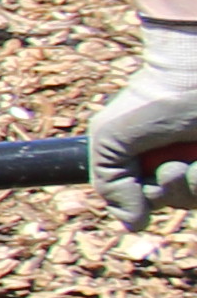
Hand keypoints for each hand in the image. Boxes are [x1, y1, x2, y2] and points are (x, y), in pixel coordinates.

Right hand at [97, 26, 196, 226]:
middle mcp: (183, 166)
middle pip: (177, 204)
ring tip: (194, 154)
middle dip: (172, 190)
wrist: (195, 72)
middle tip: (172, 164)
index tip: (144, 177)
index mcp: (151, 164)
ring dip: (195, 183)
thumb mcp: (110, 137)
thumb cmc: (154, 100)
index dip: (145, 197)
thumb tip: (133, 225)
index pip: (147, 203)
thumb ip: (109, 182)